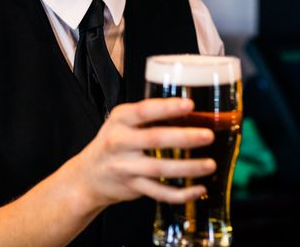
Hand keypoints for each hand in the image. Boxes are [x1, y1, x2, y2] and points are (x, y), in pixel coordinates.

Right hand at [66, 98, 215, 209]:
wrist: (88, 175)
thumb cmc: (114, 141)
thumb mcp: (122, 122)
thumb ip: (148, 116)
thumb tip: (192, 112)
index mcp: (120, 119)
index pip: (144, 110)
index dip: (167, 107)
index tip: (190, 105)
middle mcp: (120, 142)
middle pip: (155, 139)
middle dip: (184, 137)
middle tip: (208, 135)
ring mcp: (125, 166)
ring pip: (160, 168)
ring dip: (188, 167)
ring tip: (210, 164)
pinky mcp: (132, 187)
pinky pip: (159, 192)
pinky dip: (181, 194)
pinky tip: (199, 189)